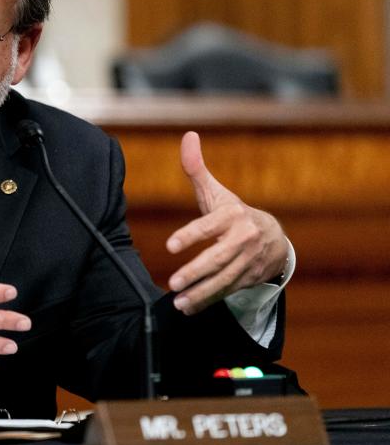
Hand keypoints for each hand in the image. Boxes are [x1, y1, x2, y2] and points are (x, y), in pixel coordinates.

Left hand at [166, 131, 288, 314]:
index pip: (209, 226)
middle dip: (196, 272)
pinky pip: (226, 292)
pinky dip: (207, 301)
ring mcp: (247, 261)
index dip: (190, 235)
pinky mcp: (247, 278)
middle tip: (173, 282)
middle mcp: (242, 240)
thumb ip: (197, 169)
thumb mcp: (217, 192)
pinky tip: (188, 308)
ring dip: (200, 293)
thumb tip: (188, 136)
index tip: (170, 246)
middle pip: (218, 258)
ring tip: (179, 300)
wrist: (275, 239)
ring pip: (223, 280)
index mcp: (232, 216)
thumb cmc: (234, 213)